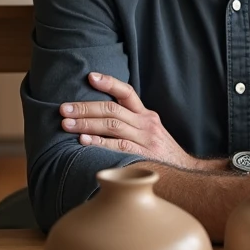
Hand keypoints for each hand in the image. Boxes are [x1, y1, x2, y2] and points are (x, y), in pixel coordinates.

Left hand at [60, 73, 198, 168]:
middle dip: (85, 108)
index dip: (109, 83)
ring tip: (66, 124)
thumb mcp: (150, 131)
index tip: (90, 77)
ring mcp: (145, 140)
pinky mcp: (143, 156)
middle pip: (112, 109)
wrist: (186, 173)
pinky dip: (99, 143)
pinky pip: (118, 147)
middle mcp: (146, 123)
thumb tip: (99, 115)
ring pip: (112, 125)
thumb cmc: (161, 153)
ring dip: (86, 124)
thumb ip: (130, 122)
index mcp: (146, 115)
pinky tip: (84, 142)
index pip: (127, 92)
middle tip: (64, 109)